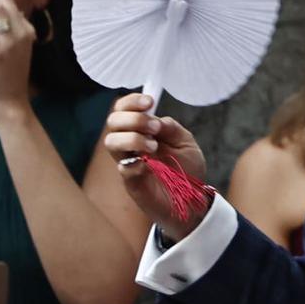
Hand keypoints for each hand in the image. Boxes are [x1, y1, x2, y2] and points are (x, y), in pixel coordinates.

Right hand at [103, 92, 211, 238]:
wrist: (193, 201)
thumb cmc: (187, 170)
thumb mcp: (186, 144)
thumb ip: (171, 129)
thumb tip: (155, 119)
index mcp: (142, 131)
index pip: (123, 110)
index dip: (130, 102)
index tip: (149, 102)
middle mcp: (131, 145)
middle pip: (113, 122)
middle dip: (133, 119)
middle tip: (154, 128)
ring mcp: (129, 163)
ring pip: (111, 143)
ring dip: (132, 138)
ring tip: (154, 146)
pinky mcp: (132, 184)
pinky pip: (123, 168)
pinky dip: (135, 163)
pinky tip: (149, 165)